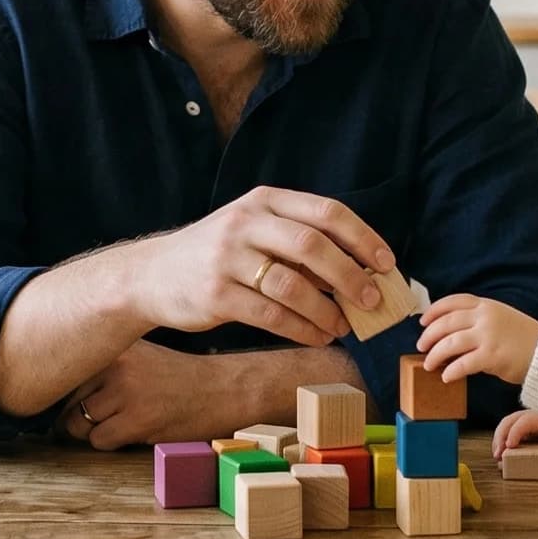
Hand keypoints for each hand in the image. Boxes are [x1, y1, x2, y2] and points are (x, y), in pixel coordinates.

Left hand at [58, 341, 338, 451]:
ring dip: (97, 432)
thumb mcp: (140, 357)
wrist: (225, 388)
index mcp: (115, 347)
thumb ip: (104, 368)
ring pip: (79, 425)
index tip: (81, 403)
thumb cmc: (180, 377)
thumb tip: (58, 389)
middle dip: (80, 418)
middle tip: (108, 417)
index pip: (66, 375)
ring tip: (127, 421)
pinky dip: (113, 443)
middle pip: (68, 404)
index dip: (70, 396)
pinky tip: (137, 430)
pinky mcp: (138, 419)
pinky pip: (100, 441)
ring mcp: (126, 392)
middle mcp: (116, 365)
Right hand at [119, 186, 395, 349]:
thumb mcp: (255, 232)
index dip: (362, 238)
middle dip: (350, 276)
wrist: (151, 276)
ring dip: (327, 310)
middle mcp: (245, 223)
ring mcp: (227, 258)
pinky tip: (318, 336)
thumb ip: (299, 244)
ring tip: (344, 326)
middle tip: (374, 300)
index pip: (325, 212)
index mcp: (264, 201)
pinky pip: (271, 316)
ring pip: (292, 285)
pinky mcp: (216, 294)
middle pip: (312, 245)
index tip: (386, 263)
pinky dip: (302, 329)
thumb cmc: (218, 255)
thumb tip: (361, 272)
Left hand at [418, 292, 537, 386]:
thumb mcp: (502, 318)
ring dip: (434, 355)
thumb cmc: (525, 339)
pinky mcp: (492, 356)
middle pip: (446, 323)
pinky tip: (447, 377)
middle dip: (429, 336)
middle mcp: (486, 317)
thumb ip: (479, 320)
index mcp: (487, 305)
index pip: (453, 302)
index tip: (422, 321)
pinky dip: (451, 371)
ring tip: (429, 365)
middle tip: (421, 347)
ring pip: (450, 343)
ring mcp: (488, 336)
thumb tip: (451, 333)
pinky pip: (463, 364)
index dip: (434, 311)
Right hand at [493, 409, 537, 473]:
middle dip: (500, 437)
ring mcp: (529, 424)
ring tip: (498, 458)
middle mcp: (534, 418)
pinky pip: (511, 434)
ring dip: (499, 441)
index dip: (515, 433)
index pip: (525, 421)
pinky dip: (504, 444)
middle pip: (509, 421)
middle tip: (498, 455)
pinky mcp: (527, 433)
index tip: (509, 446)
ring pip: (507, 426)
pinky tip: (503, 457)